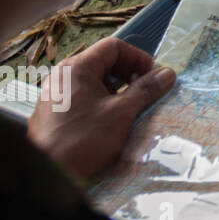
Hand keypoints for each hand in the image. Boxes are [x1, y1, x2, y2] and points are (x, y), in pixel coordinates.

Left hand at [27, 38, 175, 180]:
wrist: (50, 173)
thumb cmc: (84, 138)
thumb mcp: (122, 112)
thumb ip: (146, 89)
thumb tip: (168, 73)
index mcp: (77, 67)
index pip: (114, 46)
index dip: (138, 58)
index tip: (153, 78)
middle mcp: (63, 74)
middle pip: (103, 61)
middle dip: (129, 73)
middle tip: (144, 92)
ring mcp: (56, 92)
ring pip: (94, 79)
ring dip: (117, 88)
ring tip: (129, 107)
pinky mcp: (54, 110)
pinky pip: (83, 94)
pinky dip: (101, 99)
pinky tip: (110, 119)